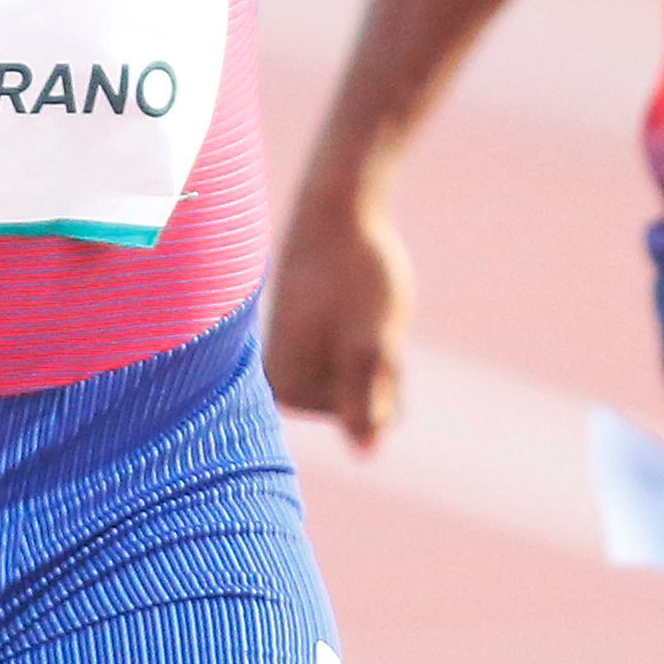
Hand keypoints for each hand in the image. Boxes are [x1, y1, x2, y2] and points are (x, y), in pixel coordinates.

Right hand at [265, 198, 413, 451]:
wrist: (338, 207)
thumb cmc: (354, 274)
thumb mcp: (371, 345)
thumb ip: (365, 403)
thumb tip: (367, 455)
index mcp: (286, 390)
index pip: (362, 421)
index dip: (380, 379)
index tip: (361, 334)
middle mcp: (282, 379)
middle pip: (359, 403)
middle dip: (381, 367)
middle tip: (367, 316)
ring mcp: (297, 357)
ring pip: (363, 377)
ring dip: (379, 347)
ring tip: (363, 304)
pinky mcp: (311, 336)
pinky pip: (357, 353)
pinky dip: (371, 331)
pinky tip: (359, 300)